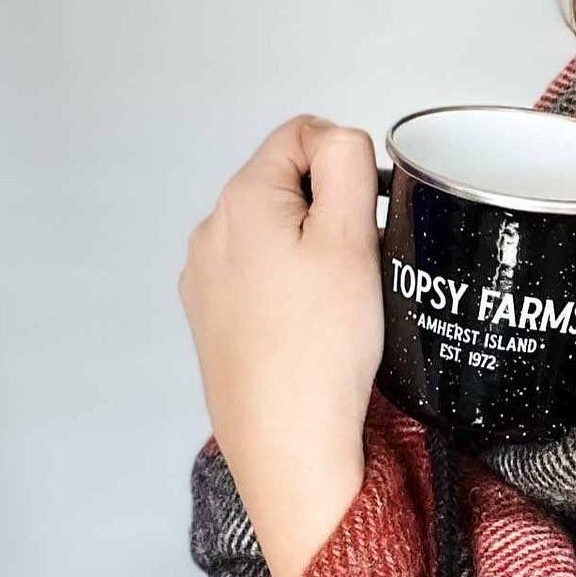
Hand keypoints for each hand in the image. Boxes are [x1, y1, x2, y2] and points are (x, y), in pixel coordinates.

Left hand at [178, 114, 383, 576]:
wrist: (287, 443)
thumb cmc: (322, 347)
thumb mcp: (351, 237)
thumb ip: (346, 162)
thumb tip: (339, 138)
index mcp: (242, 200)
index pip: (303, 133)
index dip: (348, 164)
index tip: (369, 218)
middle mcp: (211, 232)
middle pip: (287, 181)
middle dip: (331, 208)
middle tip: (360, 263)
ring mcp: (206, 277)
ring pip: (275, 229)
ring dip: (311, 247)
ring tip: (338, 300)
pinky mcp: (212, 317)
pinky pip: (260, 273)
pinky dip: (290, 284)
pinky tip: (312, 324)